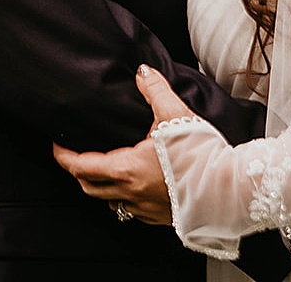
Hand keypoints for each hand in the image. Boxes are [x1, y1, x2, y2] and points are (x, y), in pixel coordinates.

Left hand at [52, 65, 197, 224]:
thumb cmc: (203, 156)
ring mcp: (146, 210)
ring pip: (111, 203)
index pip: (81, 166)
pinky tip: (136, 184)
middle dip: (79, 172)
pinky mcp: (162, 218)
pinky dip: (125, 197)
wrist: (233, 190)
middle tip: (77, 155)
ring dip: (102, 187)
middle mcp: (131, 194)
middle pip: (90, 187)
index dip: (64, 156)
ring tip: (106, 169)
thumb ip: (154, 90)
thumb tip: (142, 72)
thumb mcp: (176, 114)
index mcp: (127, 169)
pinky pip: (133, 210)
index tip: (57, 144)